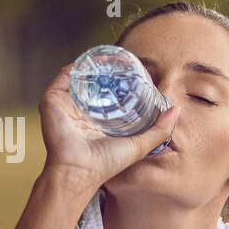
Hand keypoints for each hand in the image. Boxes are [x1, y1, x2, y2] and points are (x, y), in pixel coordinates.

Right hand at [36, 63, 180, 199]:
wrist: (79, 172)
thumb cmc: (106, 163)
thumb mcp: (139, 145)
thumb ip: (159, 130)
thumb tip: (176, 109)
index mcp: (96, 119)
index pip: (109, 93)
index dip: (122, 80)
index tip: (137, 70)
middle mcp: (80, 110)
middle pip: (95, 82)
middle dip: (108, 69)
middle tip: (123, 60)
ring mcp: (65, 104)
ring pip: (80, 76)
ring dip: (94, 64)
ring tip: (110, 55)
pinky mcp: (52, 101)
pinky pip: (64, 76)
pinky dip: (77, 66)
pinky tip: (92, 61)